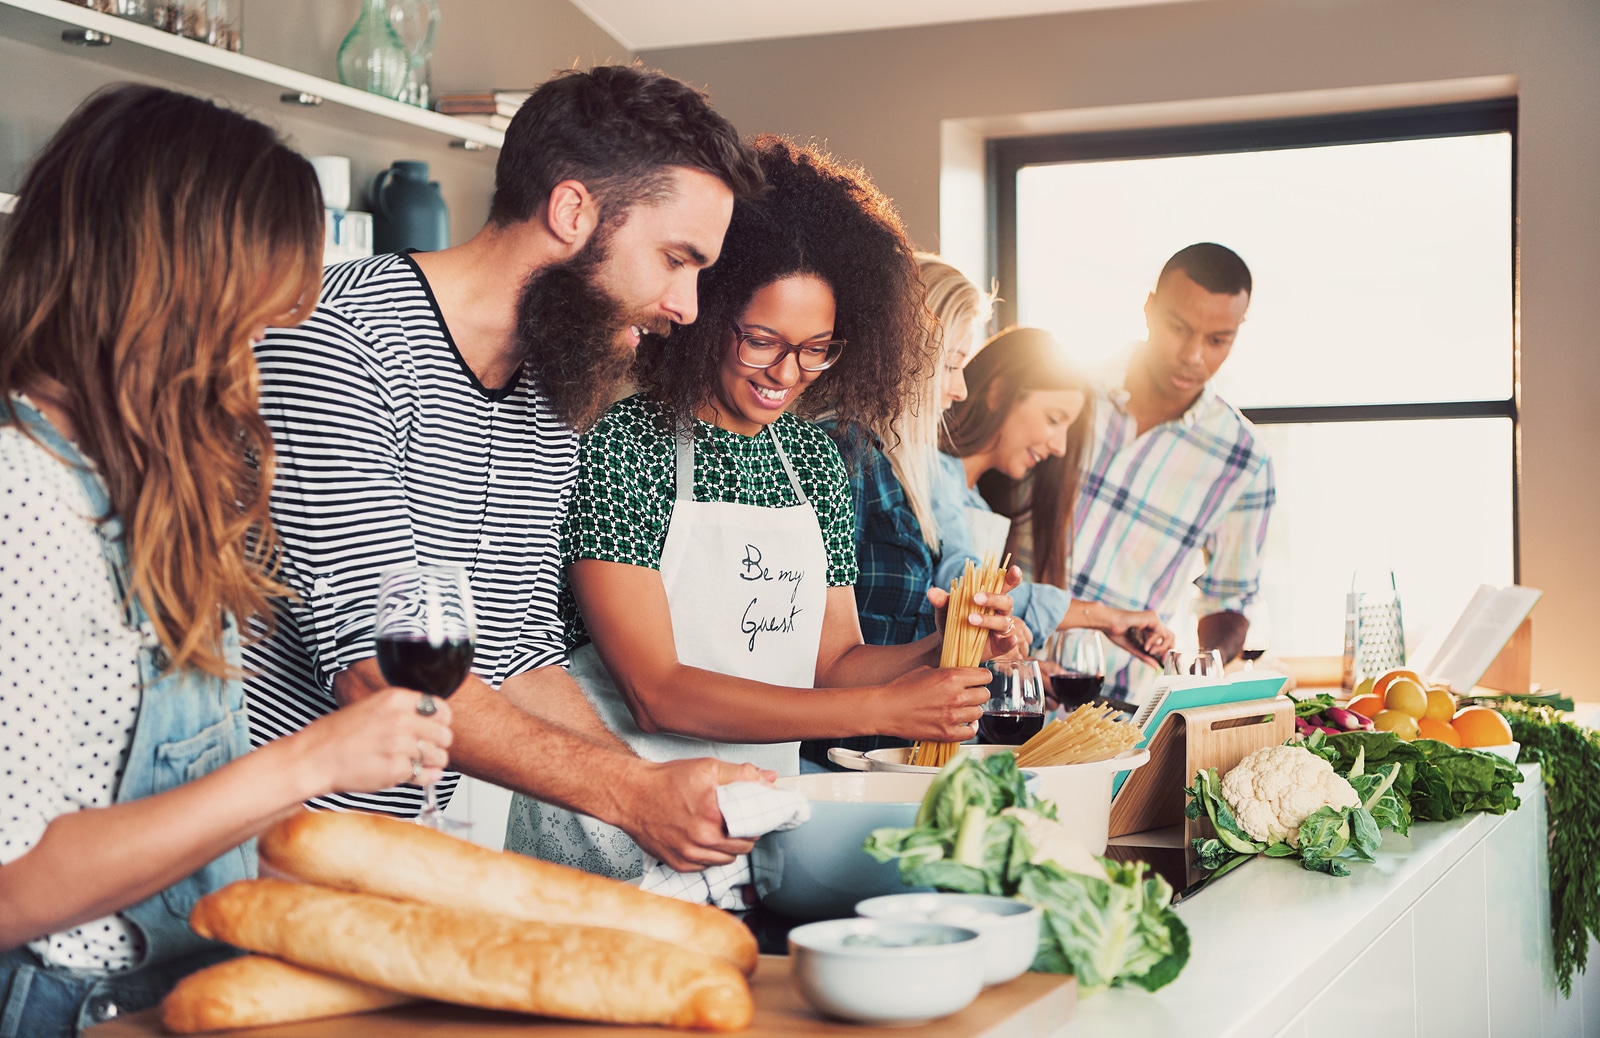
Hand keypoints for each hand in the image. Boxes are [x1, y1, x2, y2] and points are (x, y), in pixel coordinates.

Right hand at [293, 689, 453, 795]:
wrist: (313, 758)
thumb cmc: (337, 735)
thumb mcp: (372, 707)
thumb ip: (403, 711)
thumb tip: (434, 722)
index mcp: (396, 699)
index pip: (441, 709)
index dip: (441, 722)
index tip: (435, 729)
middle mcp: (401, 719)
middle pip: (445, 734)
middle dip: (438, 744)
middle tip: (426, 750)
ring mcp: (400, 746)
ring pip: (439, 756)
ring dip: (431, 763)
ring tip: (416, 763)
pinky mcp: (396, 770)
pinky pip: (425, 775)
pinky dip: (422, 778)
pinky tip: (410, 774)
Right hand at [617, 758, 774, 871]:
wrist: (632, 795)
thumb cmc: (666, 781)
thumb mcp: (707, 768)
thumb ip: (741, 774)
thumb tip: (768, 779)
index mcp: (713, 815)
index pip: (753, 829)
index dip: (756, 822)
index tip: (754, 816)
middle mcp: (702, 839)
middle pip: (743, 847)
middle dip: (744, 835)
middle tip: (738, 821)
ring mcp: (689, 854)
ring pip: (726, 860)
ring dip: (728, 847)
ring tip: (720, 829)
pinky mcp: (678, 864)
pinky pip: (706, 866)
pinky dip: (709, 855)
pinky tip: (703, 838)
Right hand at [877, 665, 991, 741]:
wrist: (885, 709)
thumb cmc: (901, 688)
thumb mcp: (926, 671)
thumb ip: (948, 673)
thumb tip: (962, 677)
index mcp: (951, 677)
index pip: (985, 676)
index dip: (982, 677)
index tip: (978, 680)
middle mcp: (956, 696)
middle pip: (985, 694)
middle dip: (978, 693)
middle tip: (970, 695)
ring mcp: (952, 716)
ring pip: (979, 713)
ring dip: (973, 710)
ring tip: (963, 709)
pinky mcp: (947, 733)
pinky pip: (971, 732)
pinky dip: (969, 727)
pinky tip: (963, 723)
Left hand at [928, 565, 1027, 659]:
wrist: (946, 643)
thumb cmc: (951, 619)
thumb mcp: (945, 608)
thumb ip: (942, 599)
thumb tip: (932, 593)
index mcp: (990, 597)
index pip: (1005, 584)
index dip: (1012, 577)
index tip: (1014, 569)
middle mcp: (999, 611)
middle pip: (1006, 602)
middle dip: (993, 598)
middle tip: (975, 598)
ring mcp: (1000, 629)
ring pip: (1004, 622)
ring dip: (989, 620)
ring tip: (970, 619)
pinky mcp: (999, 645)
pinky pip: (1008, 643)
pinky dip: (1010, 641)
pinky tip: (1011, 639)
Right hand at [1103, 610, 1172, 666]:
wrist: (1108, 623)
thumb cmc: (1116, 632)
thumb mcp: (1134, 648)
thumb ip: (1145, 657)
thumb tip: (1156, 667)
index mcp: (1149, 628)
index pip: (1165, 639)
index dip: (1167, 650)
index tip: (1163, 661)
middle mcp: (1153, 622)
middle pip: (1171, 637)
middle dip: (1169, 650)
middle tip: (1163, 659)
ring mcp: (1154, 619)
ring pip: (1169, 636)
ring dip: (1161, 647)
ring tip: (1148, 651)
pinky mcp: (1152, 617)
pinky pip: (1161, 633)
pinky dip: (1154, 642)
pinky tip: (1145, 645)